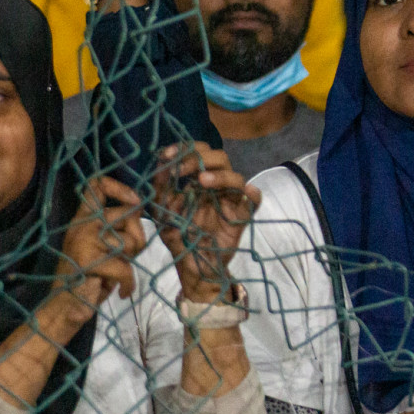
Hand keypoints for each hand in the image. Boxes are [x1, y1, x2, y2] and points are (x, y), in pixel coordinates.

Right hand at [48, 176, 146, 329]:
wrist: (63, 307)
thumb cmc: (87, 277)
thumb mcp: (100, 246)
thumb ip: (115, 228)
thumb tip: (139, 209)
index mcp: (83, 217)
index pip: (97, 184)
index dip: (121, 187)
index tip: (134, 201)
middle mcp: (83, 223)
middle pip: (129, 214)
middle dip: (139, 237)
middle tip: (128, 256)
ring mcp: (84, 240)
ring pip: (131, 242)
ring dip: (131, 263)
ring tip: (117, 273)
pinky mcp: (89, 260)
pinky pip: (125, 268)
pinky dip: (128, 284)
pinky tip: (120, 291)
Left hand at [152, 143, 258, 303]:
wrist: (191, 265)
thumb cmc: (177, 235)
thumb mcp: (161, 210)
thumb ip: (160, 186)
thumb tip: (162, 162)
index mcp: (196, 180)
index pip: (197, 153)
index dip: (184, 148)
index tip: (167, 155)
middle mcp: (215, 186)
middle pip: (219, 158)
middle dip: (200, 158)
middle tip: (183, 169)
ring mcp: (229, 201)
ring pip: (236, 176)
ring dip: (220, 174)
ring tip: (202, 181)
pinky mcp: (241, 217)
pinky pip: (254, 201)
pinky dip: (252, 194)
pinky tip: (246, 192)